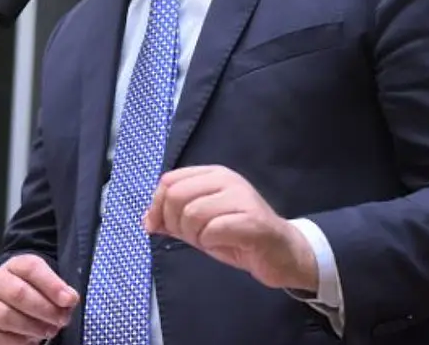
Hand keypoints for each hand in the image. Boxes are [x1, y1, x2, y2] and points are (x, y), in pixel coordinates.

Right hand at [0, 254, 78, 343]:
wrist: (11, 301)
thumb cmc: (35, 294)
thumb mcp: (49, 286)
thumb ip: (60, 291)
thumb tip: (69, 299)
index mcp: (16, 266)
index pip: (32, 268)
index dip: (52, 284)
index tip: (69, 300)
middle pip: (18, 293)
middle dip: (44, 309)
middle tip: (61, 320)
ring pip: (4, 315)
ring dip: (30, 327)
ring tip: (47, 332)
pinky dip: (13, 342)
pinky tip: (28, 342)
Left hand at [143, 165, 318, 291]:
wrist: (282, 253)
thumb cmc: (239, 236)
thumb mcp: (200, 226)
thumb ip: (174, 219)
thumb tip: (147, 219)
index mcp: (213, 174)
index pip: (168, 181)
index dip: (156, 206)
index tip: (158, 226)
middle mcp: (227, 179)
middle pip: (176, 195)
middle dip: (174, 223)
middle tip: (190, 237)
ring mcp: (241, 197)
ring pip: (192, 213)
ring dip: (193, 235)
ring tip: (209, 240)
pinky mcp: (252, 220)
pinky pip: (212, 230)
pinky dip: (210, 243)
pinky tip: (223, 244)